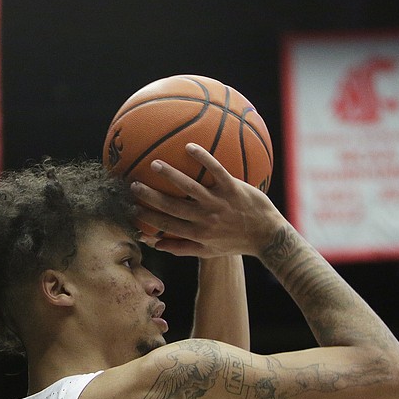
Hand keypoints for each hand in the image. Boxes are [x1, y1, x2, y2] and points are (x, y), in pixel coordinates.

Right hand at [130, 143, 288, 257]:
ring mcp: (219, 202)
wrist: (267, 236)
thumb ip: (181, 247)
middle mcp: (205, 219)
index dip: (147, 218)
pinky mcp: (233, 188)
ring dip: (171, 176)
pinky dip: (203, 158)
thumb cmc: (236, 242)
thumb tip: (155, 244)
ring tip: (155, 164)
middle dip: (151, 196)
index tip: (130, 209)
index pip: (166, 226)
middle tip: (134, 185)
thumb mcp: (208, 251)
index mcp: (197, 234)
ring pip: (190, 187)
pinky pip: (216, 170)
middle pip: (172, 206)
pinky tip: (189, 147)